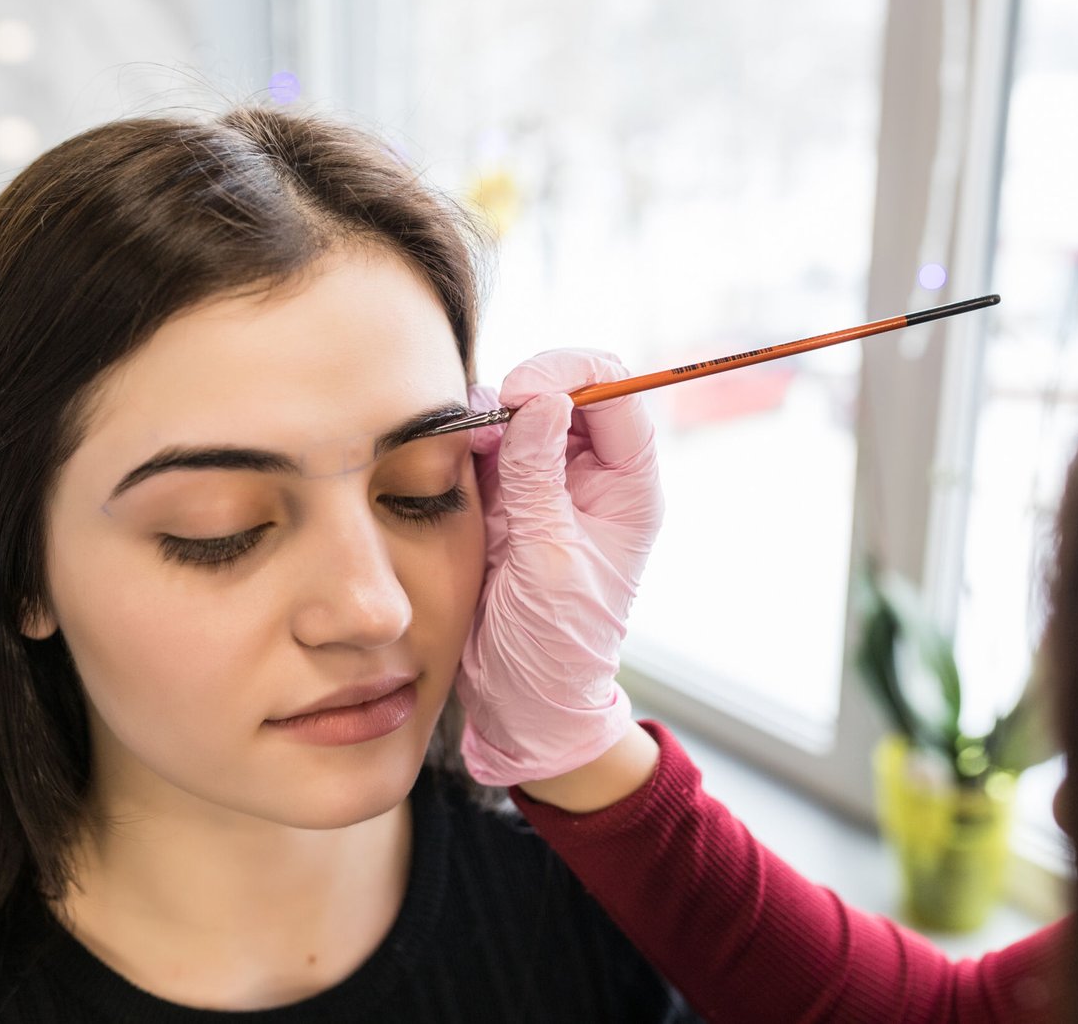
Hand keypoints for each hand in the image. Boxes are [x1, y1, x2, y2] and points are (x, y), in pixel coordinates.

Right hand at [456, 349, 664, 785]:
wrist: (524, 701)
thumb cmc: (555, 646)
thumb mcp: (548, 560)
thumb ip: (538, 479)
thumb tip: (540, 402)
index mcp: (627, 490)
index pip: (617, 397)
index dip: (573, 377)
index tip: (523, 392)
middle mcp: (591, 478)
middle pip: (569, 392)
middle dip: (526, 388)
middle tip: (486, 411)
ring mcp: (546, 486)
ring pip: (522, 414)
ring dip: (490, 416)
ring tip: (465, 442)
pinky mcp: (504, 500)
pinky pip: (487, 448)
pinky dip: (465, 442)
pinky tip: (450, 458)